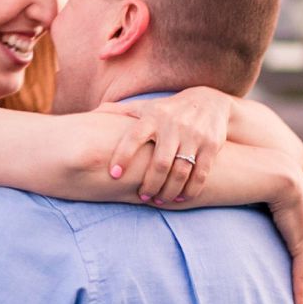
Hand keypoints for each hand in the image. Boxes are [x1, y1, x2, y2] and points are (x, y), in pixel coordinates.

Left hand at [109, 88, 237, 203]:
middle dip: (150, 185)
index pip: (134, 137)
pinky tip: (181, 197)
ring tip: (159, 200)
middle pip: (160, 163)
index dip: (123, 156)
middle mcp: (173, 125)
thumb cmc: (168, 110)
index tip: (114, 175)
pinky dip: (190, 190)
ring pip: (180, 172)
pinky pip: (200, 174)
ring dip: (168, 191)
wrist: (210, 102)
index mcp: (153, 117)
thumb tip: (91, 114)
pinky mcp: (211, 146)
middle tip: (142, 197)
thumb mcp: (146, 106)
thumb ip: (120, 112)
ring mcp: (194, 136)